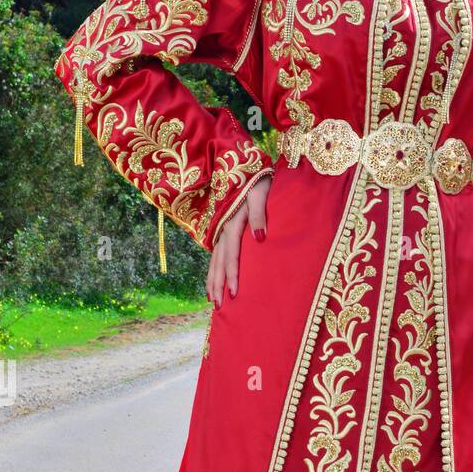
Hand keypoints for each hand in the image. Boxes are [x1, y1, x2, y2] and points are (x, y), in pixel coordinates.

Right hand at [206, 175, 270, 306]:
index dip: (231, 275)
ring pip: (214, 260)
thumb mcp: (260, 192)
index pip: (231, 255)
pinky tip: (213, 281)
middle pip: (218, 262)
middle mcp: (224, 229)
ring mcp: (222, 229)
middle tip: (218, 306)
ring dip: (213, 280)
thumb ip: (259, 214)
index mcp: (233, 223)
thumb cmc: (257, 179)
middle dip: (217, 285)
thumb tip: (259, 237)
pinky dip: (213, 269)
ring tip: (212, 299)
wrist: (245, 165)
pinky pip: (216, 254)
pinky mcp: (223, 228)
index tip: (234, 294)